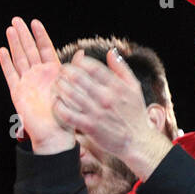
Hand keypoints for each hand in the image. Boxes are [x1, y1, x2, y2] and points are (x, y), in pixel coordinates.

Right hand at [0, 18, 73, 153]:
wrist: (54, 133)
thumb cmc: (67, 114)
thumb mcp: (74, 88)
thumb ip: (75, 69)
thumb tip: (82, 52)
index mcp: (54, 72)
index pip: (45, 48)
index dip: (40, 35)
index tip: (35, 22)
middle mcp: (39, 75)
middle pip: (29, 50)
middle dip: (23, 35)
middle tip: (16, 20)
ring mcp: (27, 82)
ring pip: (19, 58)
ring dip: (14, 44)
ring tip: (10, 29)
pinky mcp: (17, 92)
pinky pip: (10, 74)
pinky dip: (6, 63)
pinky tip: (2, 51)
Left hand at [52, 49, 171, 179]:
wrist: (138, 141)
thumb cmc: (135, 114)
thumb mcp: (135, 87)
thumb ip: (122, 69)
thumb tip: (110, 52)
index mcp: (116, 86)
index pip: (92, 66)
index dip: (79, 61)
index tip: (74, 62)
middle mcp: (106, 97)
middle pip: (78, 77)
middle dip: (66, 71)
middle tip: (62, 71)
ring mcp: (96, 112)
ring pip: (70, 93)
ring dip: (59, 86)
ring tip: (57, 84)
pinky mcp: (89, 127)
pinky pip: (68, 114)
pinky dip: (59, 106)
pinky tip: (57, 102)